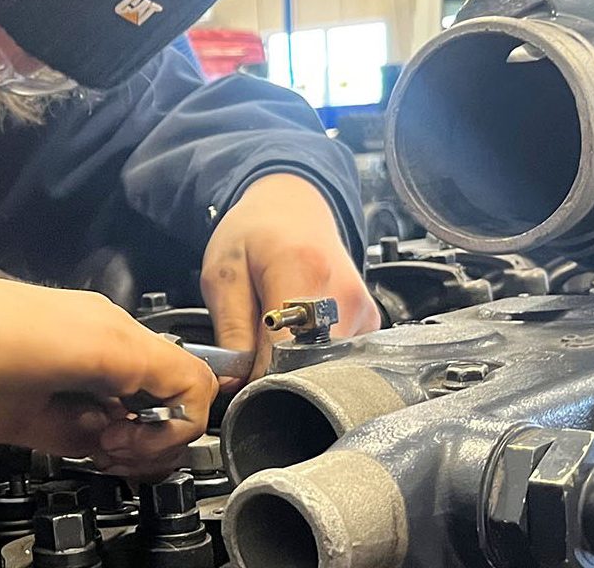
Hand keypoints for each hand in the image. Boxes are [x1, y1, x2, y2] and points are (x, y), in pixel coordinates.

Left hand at [0, 232, 217, 477]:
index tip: (127, 456)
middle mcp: (104, 324)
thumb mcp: (21, 423)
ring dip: (124, 414)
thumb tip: (105, 440)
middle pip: (169, 380)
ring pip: (137, 371)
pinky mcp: (53, 321)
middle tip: (110, 459)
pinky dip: (98, 392)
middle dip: (150, 430)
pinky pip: (101, 359)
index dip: (173, 435)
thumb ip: (78, 434)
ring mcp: (80, 319)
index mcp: (110, 345)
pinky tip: (63, 416)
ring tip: (85, 443)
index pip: (192, 387)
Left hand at [203, 174, 379, 390]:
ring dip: (296, 366)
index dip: (257, 374)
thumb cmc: (256, 234)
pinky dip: (314, 358)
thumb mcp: (224, 275)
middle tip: (255, 355)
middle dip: (278, 374)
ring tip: (276, 336)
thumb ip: (230, 332)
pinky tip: (298, 334)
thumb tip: (233, 384)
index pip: (284, 354)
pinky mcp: (369, 322)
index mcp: (304, 273)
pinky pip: (340, 360)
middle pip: (311, 366)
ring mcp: (362, 310)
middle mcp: (344, 295)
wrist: (292, 208)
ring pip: (327, 368)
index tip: (240, 376)